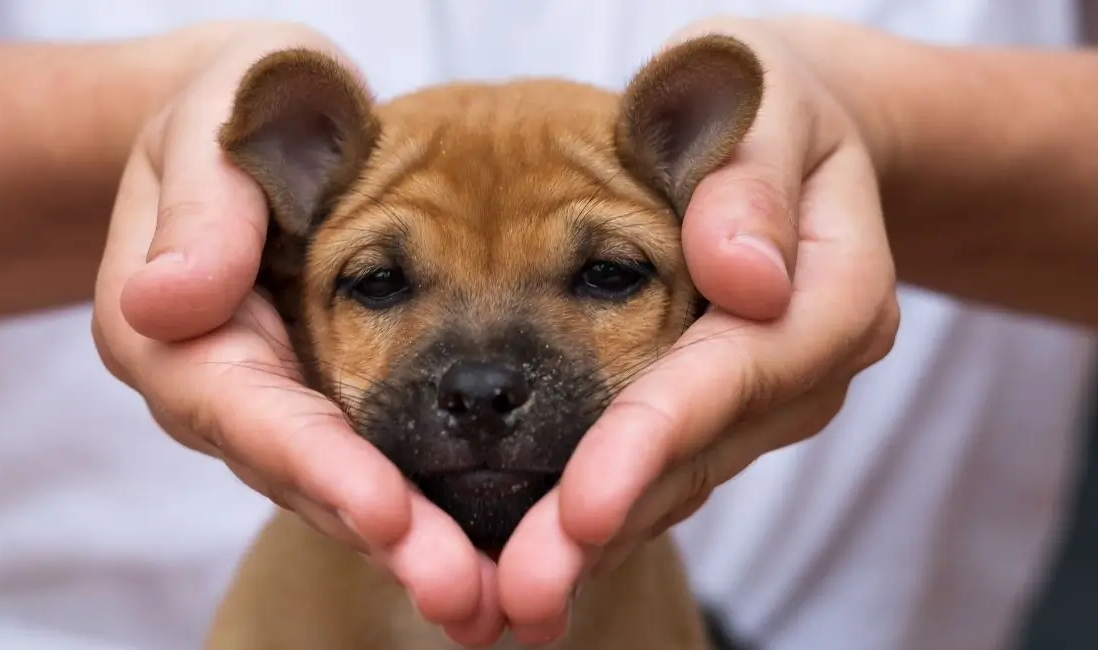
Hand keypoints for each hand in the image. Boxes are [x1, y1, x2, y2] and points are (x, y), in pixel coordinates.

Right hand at [91, 23, 502, 644]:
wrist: (250, 131)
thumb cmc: (231, 112)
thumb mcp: (204, 123)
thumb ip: (195, 207)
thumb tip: (165, 303)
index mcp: (179, 334)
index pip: (251, 412)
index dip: (319, 465)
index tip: (386, 514)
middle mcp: (229, 393)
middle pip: (308, 478)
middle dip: (388, 539)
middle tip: (467, 595)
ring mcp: (284, 411)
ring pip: (350, 492)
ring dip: (422, 548)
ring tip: (502, 599)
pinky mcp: (334, 409)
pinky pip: (384, 467)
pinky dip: (434, 514)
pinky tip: (502, 554)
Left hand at [495, 16, 900, 642]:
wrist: (798, 147)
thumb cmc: (774, 110)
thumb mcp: (774, 105)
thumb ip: (753, 179)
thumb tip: (745, 276)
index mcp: (833, 292)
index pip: (735, 375)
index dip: (654, 439)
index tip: (579, 503)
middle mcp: (801, 370)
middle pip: (698, 457)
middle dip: (605, 523)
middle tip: (522, 590)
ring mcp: (761, 405)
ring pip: (674, 483)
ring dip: (591, 543)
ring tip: (506, 599)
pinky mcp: (717, 417)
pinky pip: (656, 472)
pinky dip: (595, 516)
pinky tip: (529, 559)